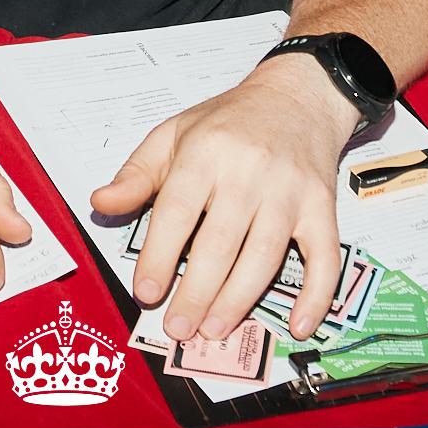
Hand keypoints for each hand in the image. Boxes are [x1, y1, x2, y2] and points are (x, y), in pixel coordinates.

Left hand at [90, 58, 356, 342]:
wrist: (295, 97)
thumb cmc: (228, 122)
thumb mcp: (173, 134)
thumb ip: (136, 174)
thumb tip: (101, 202)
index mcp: (205, 152)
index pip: (177, 211)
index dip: (159, 255)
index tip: (147, 292)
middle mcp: (249, 172)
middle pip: (220, 243)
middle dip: (196, 292)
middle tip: (178, 328)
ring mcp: (290, 191)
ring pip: (264, 256)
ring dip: (238, 300)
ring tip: (214, 330)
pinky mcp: (323, 206)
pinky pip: (326, 256)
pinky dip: (317, 294)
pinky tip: (300, 325)